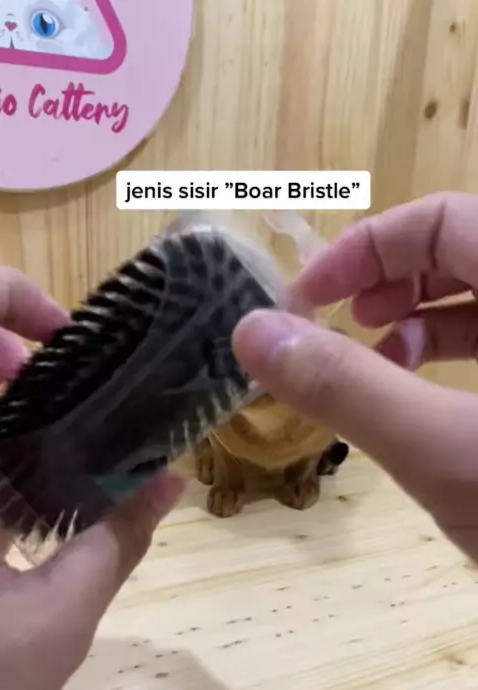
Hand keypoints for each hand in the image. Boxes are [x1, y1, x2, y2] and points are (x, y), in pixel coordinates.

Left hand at [0, 270, 183, 689]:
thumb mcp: (56, 624)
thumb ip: (115, 542)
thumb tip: (171, 480)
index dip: (2, 300)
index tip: (57, 332)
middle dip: (4, 348)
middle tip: (59, 376)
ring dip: (3, 406)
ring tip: (59, 431)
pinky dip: (0, 455)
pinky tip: (25, 488)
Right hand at [233, 192, 477, 560]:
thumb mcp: (446, 454)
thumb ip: (348, 388)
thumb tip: (251, 332)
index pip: (448, 217)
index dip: (366, 246)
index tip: (305, 301)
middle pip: (470, 245)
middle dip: (392, 279)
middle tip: (340, 326)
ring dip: (421, 316)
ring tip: (375, 361)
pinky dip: (457, 353)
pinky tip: (422, 396)